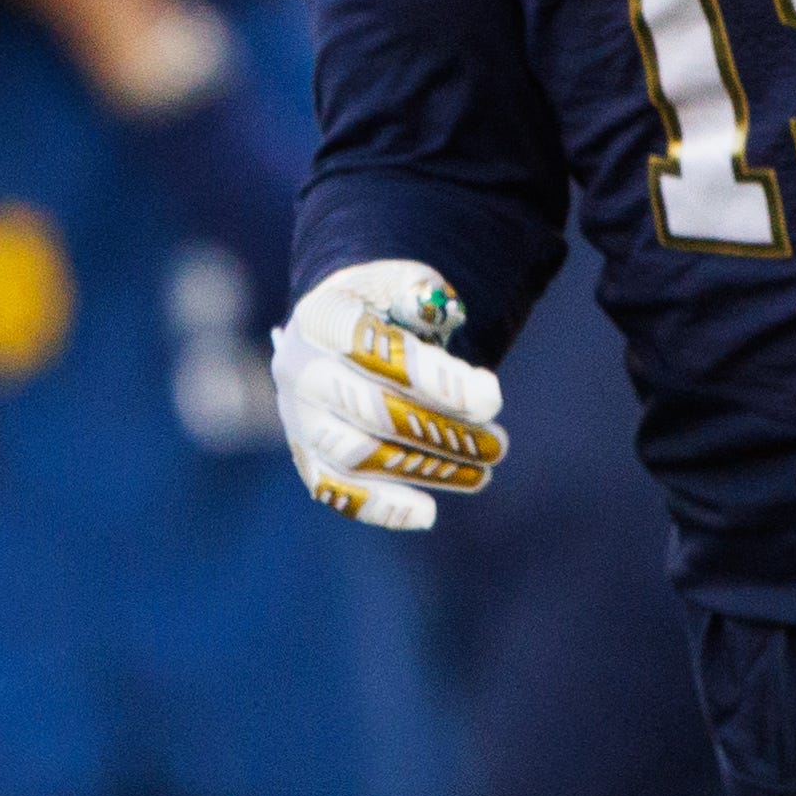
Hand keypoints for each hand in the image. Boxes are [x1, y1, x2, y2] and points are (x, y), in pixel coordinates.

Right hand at [272, 257, 499, 529]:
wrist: (339, 332)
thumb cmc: (383, 306)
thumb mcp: (403, 282)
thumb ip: (422, 294)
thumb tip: (440, 313)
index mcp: (320, 318)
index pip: (375, 351)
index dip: (435, 379)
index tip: (491, 401)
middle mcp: (299, 370)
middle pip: (370, 410)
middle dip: (441, 433)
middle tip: (498, 446)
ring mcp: (298, 418)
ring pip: (357, 456)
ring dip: (424, 470)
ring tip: (480, 473)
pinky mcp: (307, 455)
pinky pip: (337, 491)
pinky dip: (380, 507)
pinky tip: (427, 512)